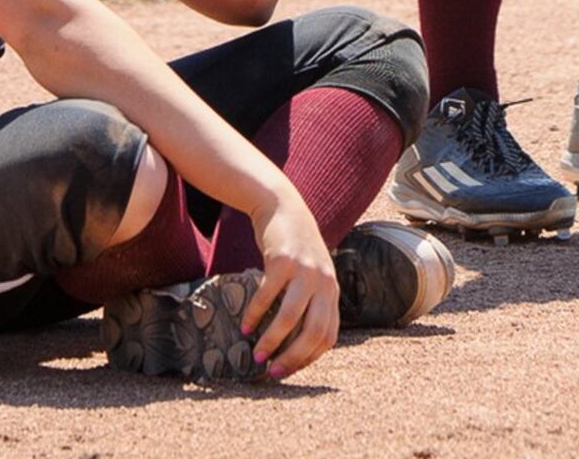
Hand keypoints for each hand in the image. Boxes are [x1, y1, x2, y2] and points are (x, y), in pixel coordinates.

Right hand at [239, 189, 339, 378]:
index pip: (328, 336)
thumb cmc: (296, 248)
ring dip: (271, 341)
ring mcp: (304, 270)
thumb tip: (297, 344)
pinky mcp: (282, 260)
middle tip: (272, 371)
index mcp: (332, 290)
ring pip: (289, 318)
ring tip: (257, 355)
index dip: (308, 358)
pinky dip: (255, 315)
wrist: (283, 206)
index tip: (288, 369)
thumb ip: (312, 302)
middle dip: (292, 357)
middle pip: (313, 332)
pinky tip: (246, 326)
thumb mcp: (313, 274)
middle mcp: (323, 282)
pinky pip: (267, 296)